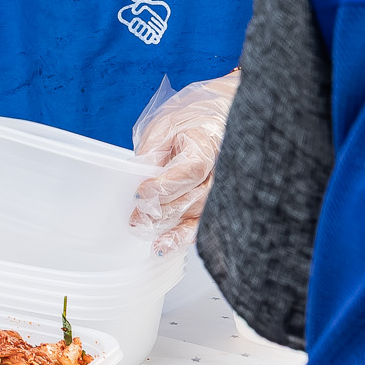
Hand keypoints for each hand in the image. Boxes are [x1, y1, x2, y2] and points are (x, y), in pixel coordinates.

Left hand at [129, 70, 238, 254]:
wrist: (221, 118)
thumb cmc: (191, 120)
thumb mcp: (166, 125)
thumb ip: (154, 151)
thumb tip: (138, 175)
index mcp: (208, 144)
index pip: (190, 171)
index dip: (165, 186)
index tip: (141, 194)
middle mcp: (224, 170)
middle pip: (196, 198)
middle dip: (164, 211)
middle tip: (137, 219)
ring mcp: (227, 189)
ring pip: (202, 215)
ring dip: (173, 229)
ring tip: (149, 237)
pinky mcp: (222, 203)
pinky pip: (206, 224)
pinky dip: (185, 237)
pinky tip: (166, 246)